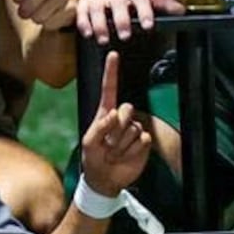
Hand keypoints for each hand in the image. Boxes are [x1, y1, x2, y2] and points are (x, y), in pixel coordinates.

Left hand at [0, 0, 75, 30]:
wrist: (57, 7)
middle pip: (30, 3)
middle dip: (25, 10)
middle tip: (28, 9)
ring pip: (40, 15)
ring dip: (36, 17)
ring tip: (40, 12)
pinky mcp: (72, 10)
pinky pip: (52, 23)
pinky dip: (48, 24)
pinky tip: (51, 17)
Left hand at [75, 49, 151, 195]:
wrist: (106, 179)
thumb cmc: (93, 158)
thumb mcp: (89, 143)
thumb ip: (99, 127)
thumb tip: (113, 114)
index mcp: (105, 113)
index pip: (109, 88)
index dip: (111, 71)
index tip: (113, 54)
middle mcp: (121, 118)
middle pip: (126, 109)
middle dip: (117, 129)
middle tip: (108, 145)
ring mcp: (133, 129)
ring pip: (134, 128)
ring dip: (122, 145)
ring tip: (114, 153)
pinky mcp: (144, 142)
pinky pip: (143, 140)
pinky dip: (132, 151)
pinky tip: (125, 157)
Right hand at [77, 0, 182, 41]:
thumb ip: (162, 4)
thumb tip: (181, 10)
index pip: (140, 0)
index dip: (145, 13)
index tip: (148, 26)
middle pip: (118, 6)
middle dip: (121, 20)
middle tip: (125, 35)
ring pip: (98, 10)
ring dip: (100, 25)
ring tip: (104, 39)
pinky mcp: (84, 3)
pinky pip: (82, 13)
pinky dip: (84, 23)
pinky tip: (88, 34)